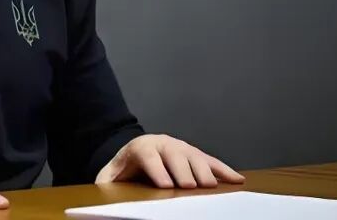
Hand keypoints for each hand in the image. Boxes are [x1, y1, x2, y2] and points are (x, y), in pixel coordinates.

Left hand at [95, 134, 245, 188]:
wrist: (137, 151)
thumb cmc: (125, 168)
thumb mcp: (109, 175)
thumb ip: (106, 182)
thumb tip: (99, 192)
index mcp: (141, 148)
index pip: (149, 156)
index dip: (157, 171)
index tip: (165, 185)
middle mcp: (164, 144)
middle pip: (175, 156)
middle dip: (182, 171)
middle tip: (189, 187)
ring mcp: (183, 148)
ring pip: (195, 157)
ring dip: (204, 171)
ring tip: (210, 187)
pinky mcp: (196, 155)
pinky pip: (212, 162)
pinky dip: (224, 170)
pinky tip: (237, 180)